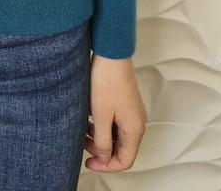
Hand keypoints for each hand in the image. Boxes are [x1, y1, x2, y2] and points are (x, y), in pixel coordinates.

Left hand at [84, 53, 146, 171]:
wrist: (111, 54)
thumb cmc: (107, 80)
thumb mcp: (101, 114)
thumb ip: (103, 140)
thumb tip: (105, 157)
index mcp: (134, 129)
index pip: (125, 160)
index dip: (106, 166)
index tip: (90, 162)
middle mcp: (136, 122)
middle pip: (121, 149)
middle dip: (101, 151)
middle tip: (84, 145)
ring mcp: (131, 112)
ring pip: (117, 135)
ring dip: (100, 137)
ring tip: (83, 131)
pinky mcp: (125, 103)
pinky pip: (115, 123)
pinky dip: (102, 125)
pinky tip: (88, 118)